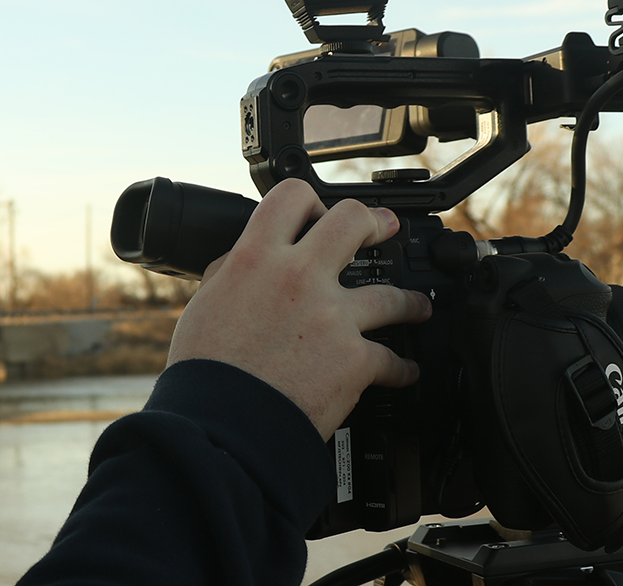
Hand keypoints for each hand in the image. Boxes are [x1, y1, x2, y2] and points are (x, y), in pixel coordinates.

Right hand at [166, 178, 432, 439]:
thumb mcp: (205, 305)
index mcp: (256, 259)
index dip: (310, 200)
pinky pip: (392, 360)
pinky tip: (404, 371)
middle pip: (353, 221)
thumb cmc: (207, 373)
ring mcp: (332, 317)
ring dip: (410, 302)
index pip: (292, 197)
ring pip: (392, 293)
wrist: (223, 426)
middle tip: (384, 229)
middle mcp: (299, 278)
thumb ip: (231, 273)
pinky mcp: (355, 360)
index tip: (321, 212)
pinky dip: (401, 369)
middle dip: (375, 222)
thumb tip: (243, 258)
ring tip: (417, 306)